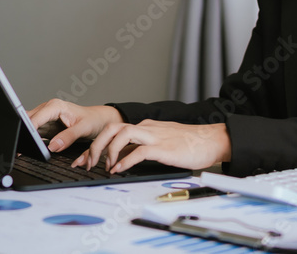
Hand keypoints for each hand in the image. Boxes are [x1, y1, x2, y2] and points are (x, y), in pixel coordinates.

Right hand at [26, 98, 122, 152]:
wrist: (98, 120)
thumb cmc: (93, 120)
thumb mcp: (83, 128)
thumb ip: (68, 137)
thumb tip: (53, 146)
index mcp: (55, 106)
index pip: (36, 117)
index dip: (29, 129)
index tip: (25, 141)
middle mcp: (48, 110)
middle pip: (28, 120)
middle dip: (23, 133)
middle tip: (19, 148)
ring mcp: (45, 119)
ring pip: (29, 126)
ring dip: (25, 137)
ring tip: (21, 150)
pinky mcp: (46, 127)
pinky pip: (34, 133)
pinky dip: (30, 140)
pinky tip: (28, 149)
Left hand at [76, 119, 231, 173]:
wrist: (213, 140)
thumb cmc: (191, 144)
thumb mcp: (162, 143)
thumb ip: (143, 148)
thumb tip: (124, 160)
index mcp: (146, 127)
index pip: (113, 131)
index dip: (95, 145)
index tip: (83, 160)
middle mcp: (147, 128)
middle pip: (112, 128)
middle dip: (95, 145)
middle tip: (88, 163)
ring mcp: (155, 136)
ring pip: (122, 134)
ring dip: (108, 151)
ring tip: (104, 167)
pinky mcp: (164, 147)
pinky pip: (139, 151)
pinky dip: (125, 161)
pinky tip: (119, 170)